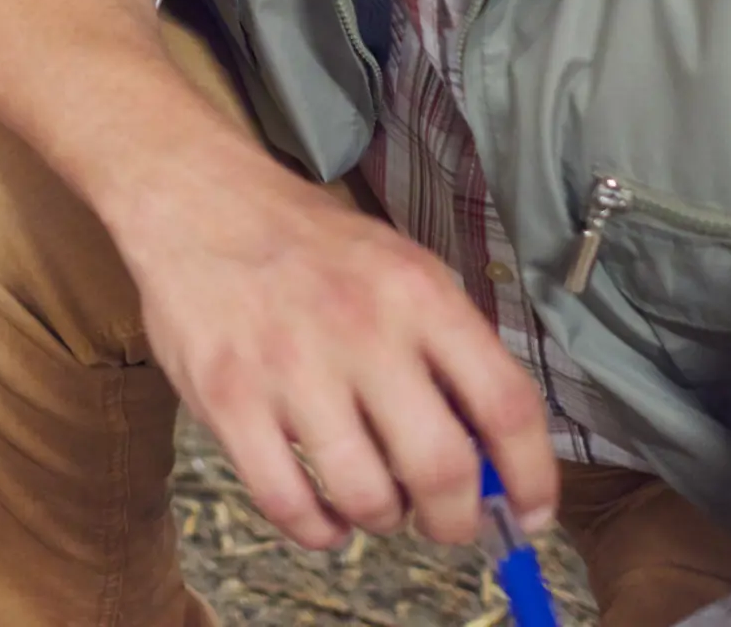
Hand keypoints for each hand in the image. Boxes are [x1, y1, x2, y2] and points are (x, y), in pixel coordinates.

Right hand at [113, 144, 554, 554]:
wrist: (198, 201)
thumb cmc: (311, 247)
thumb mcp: (400, 268)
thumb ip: (447, 349)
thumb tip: (492, 455)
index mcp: (419, 294)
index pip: (506, 404)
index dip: (532, 476)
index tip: (529, 512)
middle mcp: (362, 330)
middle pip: (441, 467)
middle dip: (455, 519)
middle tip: (446, 523)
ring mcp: (290, 367)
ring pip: (367, 496)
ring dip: (383, 518)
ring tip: (376, 503)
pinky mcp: (228, 400)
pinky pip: (288, 504)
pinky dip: (318, 530)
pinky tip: (324, 514)